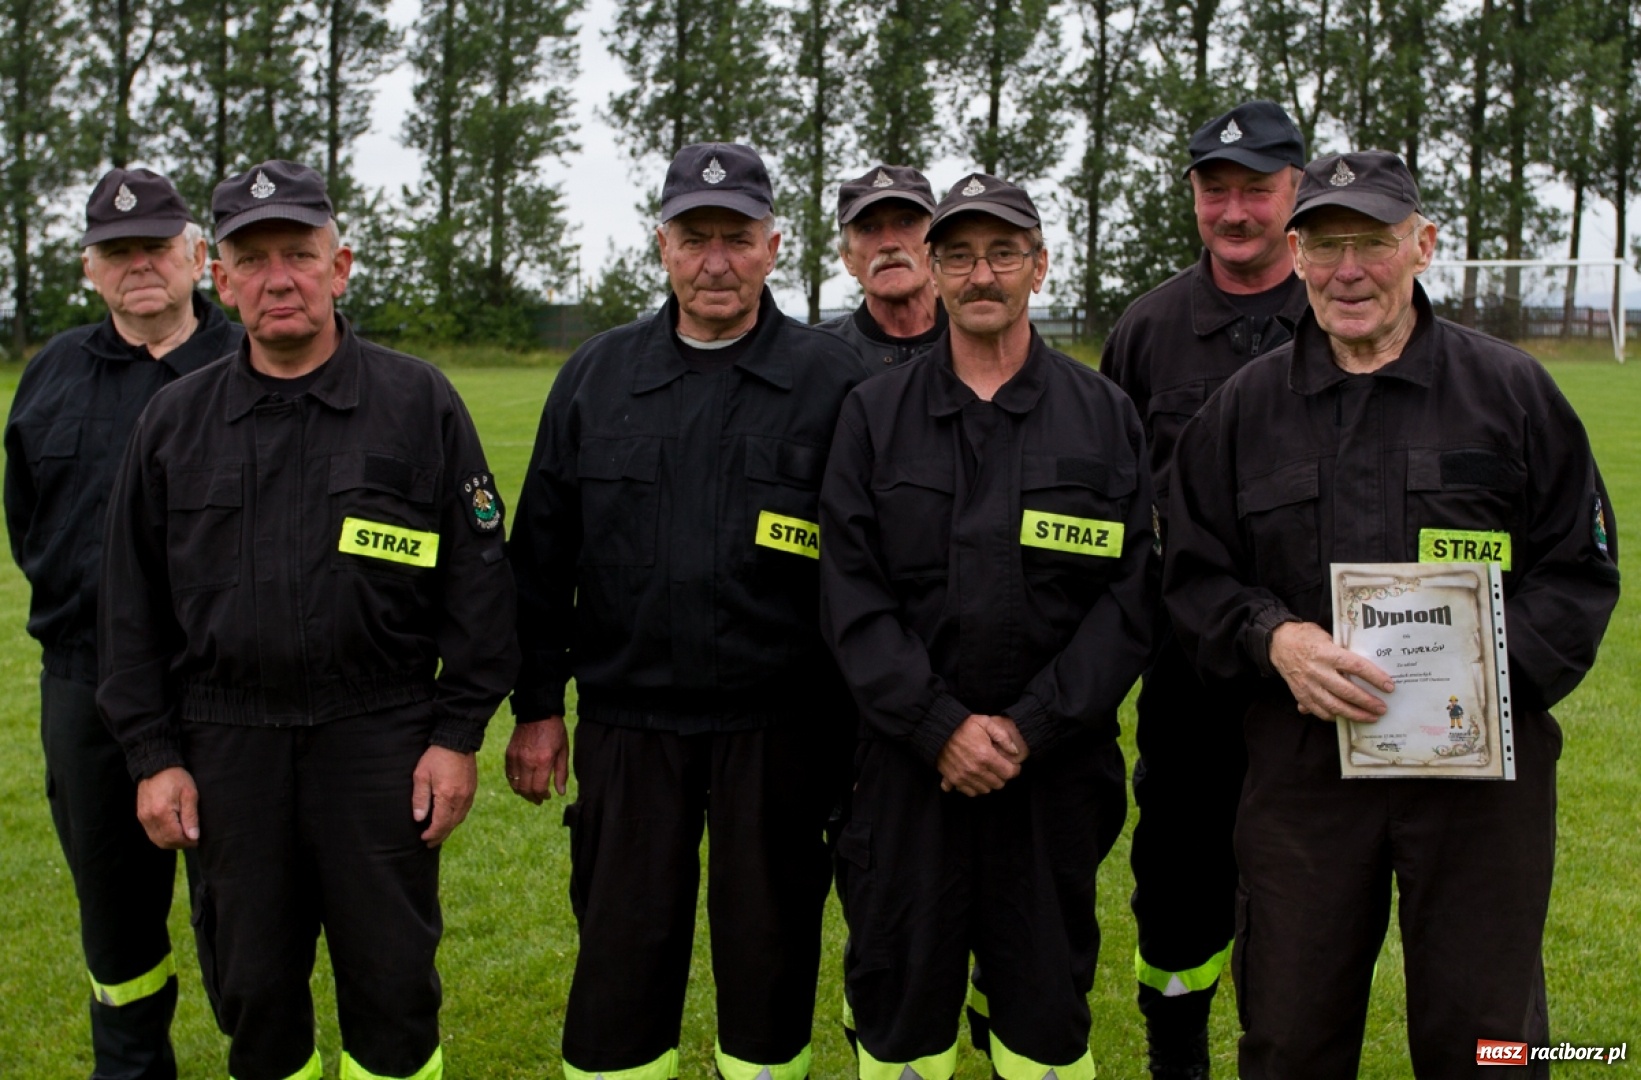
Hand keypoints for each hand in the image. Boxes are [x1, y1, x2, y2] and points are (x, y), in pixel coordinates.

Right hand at [136, 766, 199, 848]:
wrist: (156, 766)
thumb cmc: (176, 778)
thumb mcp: (190, 794)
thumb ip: (191, 817)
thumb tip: (193, 837)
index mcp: (162, 813)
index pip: (174, 837)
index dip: (187, 842)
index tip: (197, 840)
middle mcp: (149, 818)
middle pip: (164, 842)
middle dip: (179, 844)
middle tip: (192, 840)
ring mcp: (143, 818)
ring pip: (157, 840)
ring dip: (171, 842)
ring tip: (184, 836)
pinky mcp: (141, 816)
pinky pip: (151, 833)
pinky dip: (162, 837)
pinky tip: (173, 831)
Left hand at [412, 746, 477, 846]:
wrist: (457, 740)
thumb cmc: (436, 756)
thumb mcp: (421, 775)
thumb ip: (420, 798)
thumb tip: (419, 818)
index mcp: (447, 796)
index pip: (440, 824)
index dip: (431, 834)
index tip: (423, 838)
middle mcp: (460, 799)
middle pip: (451, 824)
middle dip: (440, 835)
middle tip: (430, 843)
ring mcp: (469, 794)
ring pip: (459, 819)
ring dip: (449, 828)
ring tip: (439, 834)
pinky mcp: (472, 789)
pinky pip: (465, 810)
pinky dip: (456, 819)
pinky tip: (450, 819)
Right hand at [505, 717, 568, 804]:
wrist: (538, 713)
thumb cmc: (555, 732)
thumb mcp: (563, 751)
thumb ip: (561, 773)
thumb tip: (560, 793)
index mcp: (543, 761)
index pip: (539, 788)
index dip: (543, 796)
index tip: (547, 796)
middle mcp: (527, 761)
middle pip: (525, 789)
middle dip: (533, 798)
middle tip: (539, 799)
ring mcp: (516, 757)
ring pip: (515, 784)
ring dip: (522, 792)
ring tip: (530, 793)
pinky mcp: (509, 754)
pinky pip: (509, 775)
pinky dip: (514, 782)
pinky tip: (522, 782)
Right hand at [936, 715, 1023, 795]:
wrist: (939, 731)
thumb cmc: (963, 726)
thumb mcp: (985, 722)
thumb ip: (1003, 736)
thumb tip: (1015, 751)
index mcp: (986, 756)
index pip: (1009, 773)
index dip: (1014, 770)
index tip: (1013, 765)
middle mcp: (975, 770)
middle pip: (998, 784)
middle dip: (1002, 777)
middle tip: (999, 768)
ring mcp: (963, 777)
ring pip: (985, 790)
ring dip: (989, 783)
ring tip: (987, 772)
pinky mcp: (953, 780)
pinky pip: (969, 792)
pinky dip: (974, 787)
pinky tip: (974, 778)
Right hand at [1269, 621, 1393, 722]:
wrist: (1278, 643)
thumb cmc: (1307, 637)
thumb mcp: (1327, 636)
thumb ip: (1343, 651)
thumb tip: (1364, 667)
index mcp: (1326, 652)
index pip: (1356, 666)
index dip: (1374, 677)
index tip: (1389, 686)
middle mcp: (1317, 670)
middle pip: (1347, 691)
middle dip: (1367, 702)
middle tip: (1382, 708)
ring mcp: (1308, 685)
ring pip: (1334, 705)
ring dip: (1355, 714)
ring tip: (1370, 717)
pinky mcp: (1301, 694)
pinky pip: (1320, 711)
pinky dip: (1334, 716)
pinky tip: (1346, 717)